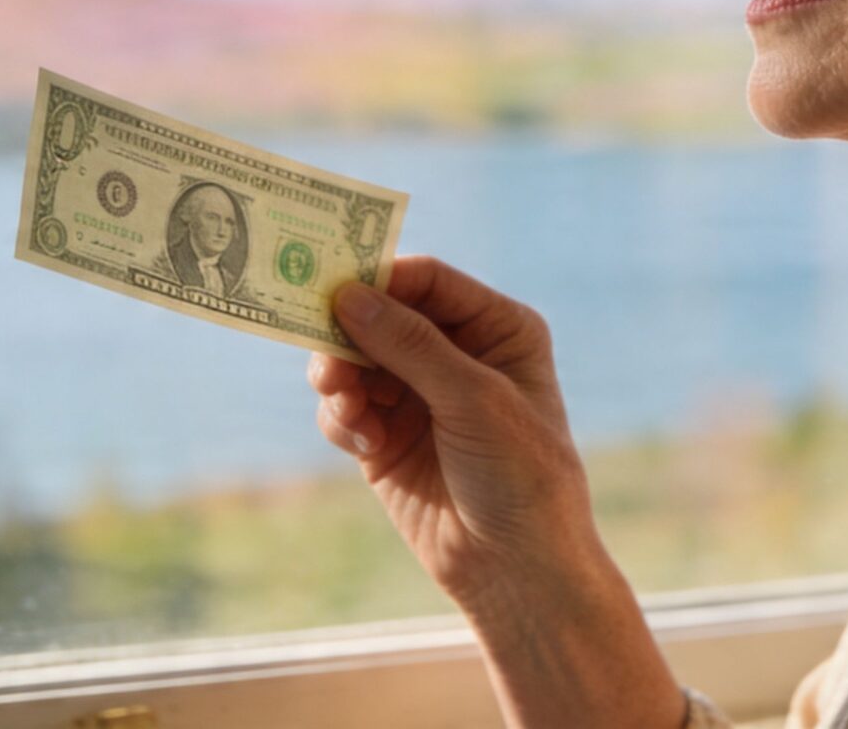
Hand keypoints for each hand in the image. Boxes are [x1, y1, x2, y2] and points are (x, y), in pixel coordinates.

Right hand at [306, 255, 594, 611]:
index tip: (334, 286)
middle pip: (381, 316)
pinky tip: (363, 443)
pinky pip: (344, 408)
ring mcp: (417, 396)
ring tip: (345, 404)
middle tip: (328, 357)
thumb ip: (411, 345)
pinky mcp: (385, 438)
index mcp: (497, 328)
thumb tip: (348, 295)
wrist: (515, 569)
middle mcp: (456, 353)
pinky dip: (342, 418)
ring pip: (353, 360)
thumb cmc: (519, 474)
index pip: (428, 282)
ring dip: (340, 378)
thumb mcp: (474, 399)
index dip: (382, 278)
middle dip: (349, 333)